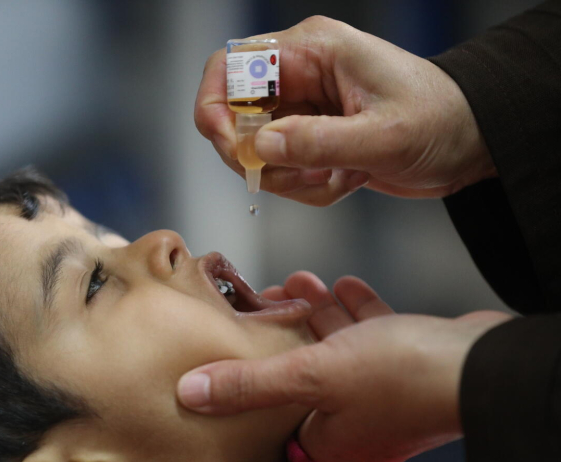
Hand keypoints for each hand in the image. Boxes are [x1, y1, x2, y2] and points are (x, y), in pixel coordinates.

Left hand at [177, 273, 511, 461]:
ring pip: (341, 348)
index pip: (274, 409)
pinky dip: (357, 311)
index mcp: (327, 436)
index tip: (237, 334)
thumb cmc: (398, 378)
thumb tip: (189, 393)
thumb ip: (249, 384)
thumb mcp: (311, 376)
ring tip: (298, 280)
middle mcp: (356, 419)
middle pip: (306, 371)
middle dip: (285, 328)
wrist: (482, 368)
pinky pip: (374, 337)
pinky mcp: (411, 365)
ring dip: (320, 312)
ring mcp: (386, 393)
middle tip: (263, 294)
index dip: (252, 372)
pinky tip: (346, 284)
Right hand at [194, 16, 496, 205]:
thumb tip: (260, 148)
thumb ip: (318, 142)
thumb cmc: (441, 121)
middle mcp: (299, 76)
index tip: (228, 147)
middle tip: (298, 175)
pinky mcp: (310, 137)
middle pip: (235, 118)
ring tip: (337, 175)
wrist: (471, 141)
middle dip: (260, 158)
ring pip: (258, 152)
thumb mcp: (382, 136)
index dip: (214, 106)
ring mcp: (302, 109)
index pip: (231, 67)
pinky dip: (307, 186)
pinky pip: (282, 171)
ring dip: (290, 178)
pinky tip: (346, 179)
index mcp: (312, 51)